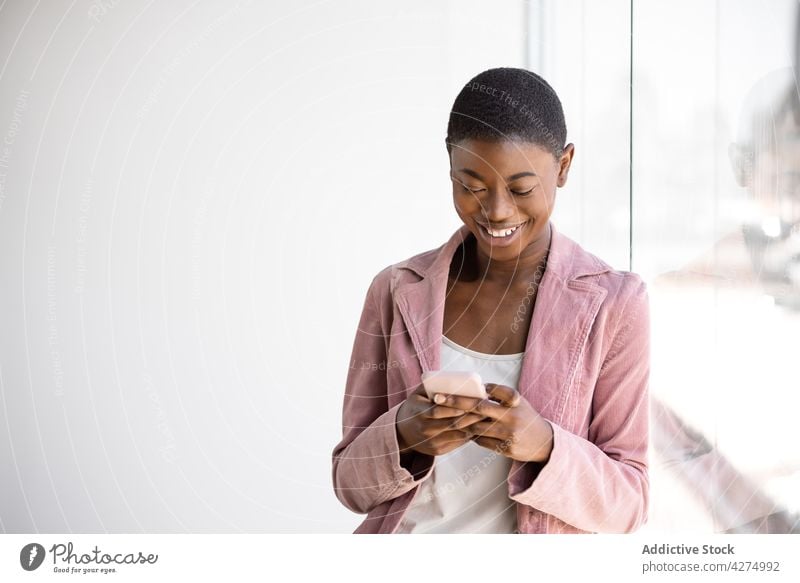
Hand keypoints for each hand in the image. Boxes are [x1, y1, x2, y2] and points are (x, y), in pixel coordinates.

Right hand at [396, 384, 484, 455]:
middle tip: (485, 409)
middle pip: (451, 424)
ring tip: (485, 418)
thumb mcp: (417, 395)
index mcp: (418, 412)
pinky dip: (469, 435)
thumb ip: (432, 386)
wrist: (402, 433)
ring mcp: (431, 442)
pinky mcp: (438, 451)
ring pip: (457, 435)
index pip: (437, 411)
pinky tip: (478, 428)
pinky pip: (457, 443)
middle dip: (470, 417)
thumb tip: (453, 378)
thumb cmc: (415, 408)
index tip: (469, 402)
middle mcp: (424, 429)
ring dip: (473, 427)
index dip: (454, 408)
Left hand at [433, 383, 553, 462]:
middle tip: (437, 398)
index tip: (458, 385)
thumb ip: (499, 395)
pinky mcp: (506, 448)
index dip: (478, 387)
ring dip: (461, 422)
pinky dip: (471, 435)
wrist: (544, 443)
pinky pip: (481, 441)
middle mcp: (512, 416)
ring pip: (476, 426)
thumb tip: (477, 389)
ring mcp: (508, 434)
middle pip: (479, 407)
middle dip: (456, 402)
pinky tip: (464, 431)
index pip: (494, 390)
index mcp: (515, 401)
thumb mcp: (518, 402)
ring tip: (446, 417)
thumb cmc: (525, 417)